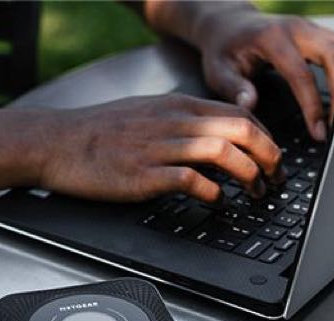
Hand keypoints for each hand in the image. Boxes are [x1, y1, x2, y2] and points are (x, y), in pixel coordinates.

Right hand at [36, 94, 283, 204]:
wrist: (58, 142)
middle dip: (269, 156)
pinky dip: (213, 193)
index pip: (240, 113)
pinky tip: (217, 202)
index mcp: (178, 105)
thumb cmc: (100, 132)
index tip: (273, 158)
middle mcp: (174, 122)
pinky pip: (191, 180)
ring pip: (222, 151)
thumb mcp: (148, 113)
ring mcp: (159, 147)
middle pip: (241, 129)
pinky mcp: (144, 175)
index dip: (266, 137)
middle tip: (275, 177)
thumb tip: (215, 135)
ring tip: (254, 193)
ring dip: (248, 175)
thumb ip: (182, 121)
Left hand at [189, 7, 333, 140]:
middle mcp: (297, 28)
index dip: (313, 106)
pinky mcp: (318, 34)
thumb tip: (250, 105)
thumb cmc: (223, 49)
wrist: (229, 24)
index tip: (319, 132)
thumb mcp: (218, 71)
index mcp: (273, 38)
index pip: (302, 74)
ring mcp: (311, 28)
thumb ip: (234, 88)